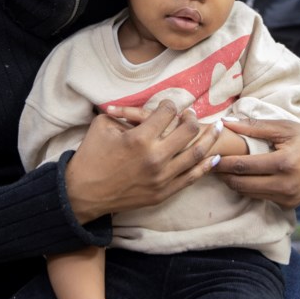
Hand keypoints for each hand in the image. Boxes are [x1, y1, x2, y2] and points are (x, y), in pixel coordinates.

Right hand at [65, 101, 219, 222]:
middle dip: (191, 117)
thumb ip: (124, 113)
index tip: (168, 105)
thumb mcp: (103, 126)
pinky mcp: (163, 193)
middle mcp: (155, 157)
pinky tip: (216, 156)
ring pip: (196, 154)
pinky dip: (206, 166)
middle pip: (188, 130)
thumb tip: (142, 107)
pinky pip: (191, 177)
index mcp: (139, 138)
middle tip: (190, 114)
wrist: (82, 194)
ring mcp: (162, 178)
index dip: (169, 104)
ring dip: (209, 138)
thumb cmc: (90, 156)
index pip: (167, 112)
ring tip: (217, 127)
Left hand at [215, 119, 299, 208]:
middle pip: (241, 184)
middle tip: (210, 164)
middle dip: (223, 175)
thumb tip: (226, 123)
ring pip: (249, 194)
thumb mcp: (285, 128)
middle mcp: (285, 185)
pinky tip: (243, 177)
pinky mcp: (288, 205)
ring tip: (222, 169)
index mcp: (283, 163)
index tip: (210, 154)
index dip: (223, 162)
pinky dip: (250, 188)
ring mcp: (287, 198)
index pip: (243, 166)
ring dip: (234, 183)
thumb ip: (255, 127)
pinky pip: (261, 198)